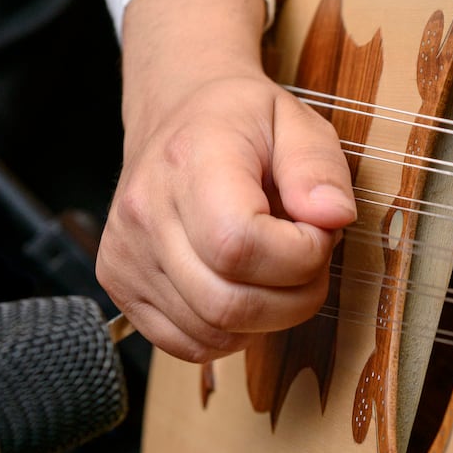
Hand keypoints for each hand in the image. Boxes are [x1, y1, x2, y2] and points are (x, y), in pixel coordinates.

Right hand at [95, 0, 355, 361]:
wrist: (176, 109)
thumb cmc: (239, 119)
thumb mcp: (297, 121)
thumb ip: (319, 168)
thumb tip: (333, 218)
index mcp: (190, 162)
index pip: (240, 246)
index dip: (299, 256)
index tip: (316, 233)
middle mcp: (145, 212)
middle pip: (228, 304)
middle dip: (294, 298)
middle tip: (306, 258)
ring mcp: (126, 253)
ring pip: (212, 333)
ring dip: (266, 316)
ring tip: (273, 266)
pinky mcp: (119, 283)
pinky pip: (186, 344)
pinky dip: (229, 331)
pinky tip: (241, 287)